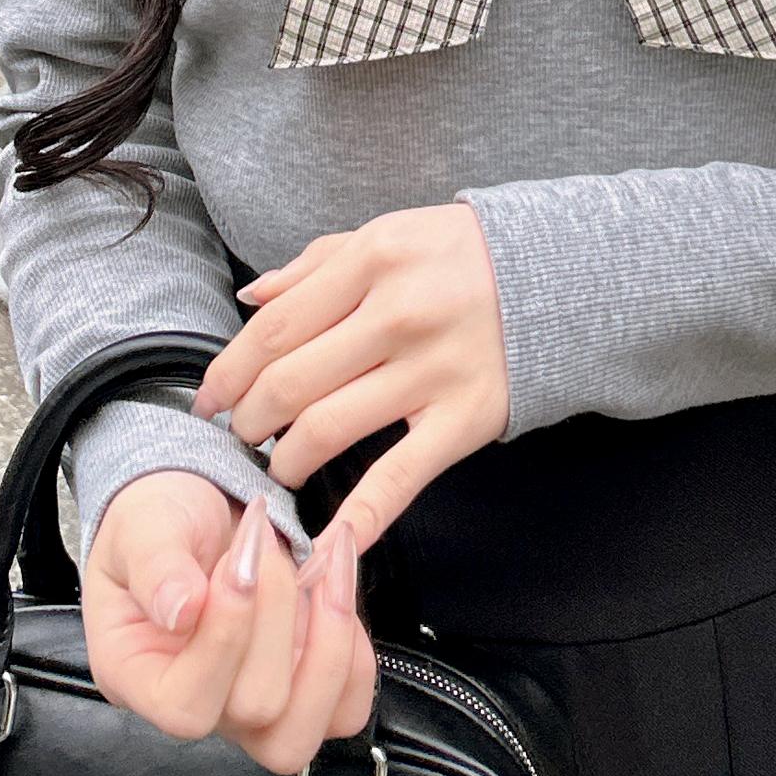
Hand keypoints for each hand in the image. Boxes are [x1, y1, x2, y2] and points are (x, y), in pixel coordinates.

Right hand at [82, 471, 376, 774]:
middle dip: (277, 609)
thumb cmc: (159, 522)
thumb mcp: (143, 527)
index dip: (225, 638)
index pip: (187, 707)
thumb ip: (156, 566)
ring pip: (313, 723)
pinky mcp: (304, 687)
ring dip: (330, 633)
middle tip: (264, 539)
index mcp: (140, 679)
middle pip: (259, 707)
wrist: (198, 507)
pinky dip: (356, 646)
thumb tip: (182, 611)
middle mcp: (200, 706)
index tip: (237, 561)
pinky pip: (347, 707)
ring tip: (320, 560)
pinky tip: (335, 584)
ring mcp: (256, 706)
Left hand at [189, 204, 508, 554]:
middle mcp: (399, 314)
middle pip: (290, 381)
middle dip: (249, 419)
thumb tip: (251, 297)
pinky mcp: (464, 419)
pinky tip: (327, 542)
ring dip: (286, 459)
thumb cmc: (466, 256)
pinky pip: (399, 476)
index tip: (209, 399)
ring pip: (327, 428)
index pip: (274, 328)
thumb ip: (317, 263)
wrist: (566, 276)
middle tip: (240, 434)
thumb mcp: (390, 233)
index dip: (228, 371)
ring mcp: (432, 370)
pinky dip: (359, 516)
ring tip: (279, 465)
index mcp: (374, 260)